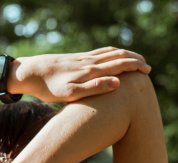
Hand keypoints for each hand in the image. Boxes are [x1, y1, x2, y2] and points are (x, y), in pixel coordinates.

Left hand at [11, 46, 150, 102]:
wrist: (30, 73)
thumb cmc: (48, 89)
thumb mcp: (71, 94)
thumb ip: (95, 88)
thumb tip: (118, 82)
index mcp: (91, 71)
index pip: (119, 64)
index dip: (135, 67)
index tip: (147, 72)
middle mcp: (89, 62)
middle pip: (117, 56)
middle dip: (134, 60)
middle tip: (147, 68)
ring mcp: (83, 58)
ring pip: (109, 52)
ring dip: (125, 55)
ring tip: (135, 61)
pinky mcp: (76, 58)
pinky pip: (99, 53)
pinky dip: (112, 53)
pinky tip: (112, 58)